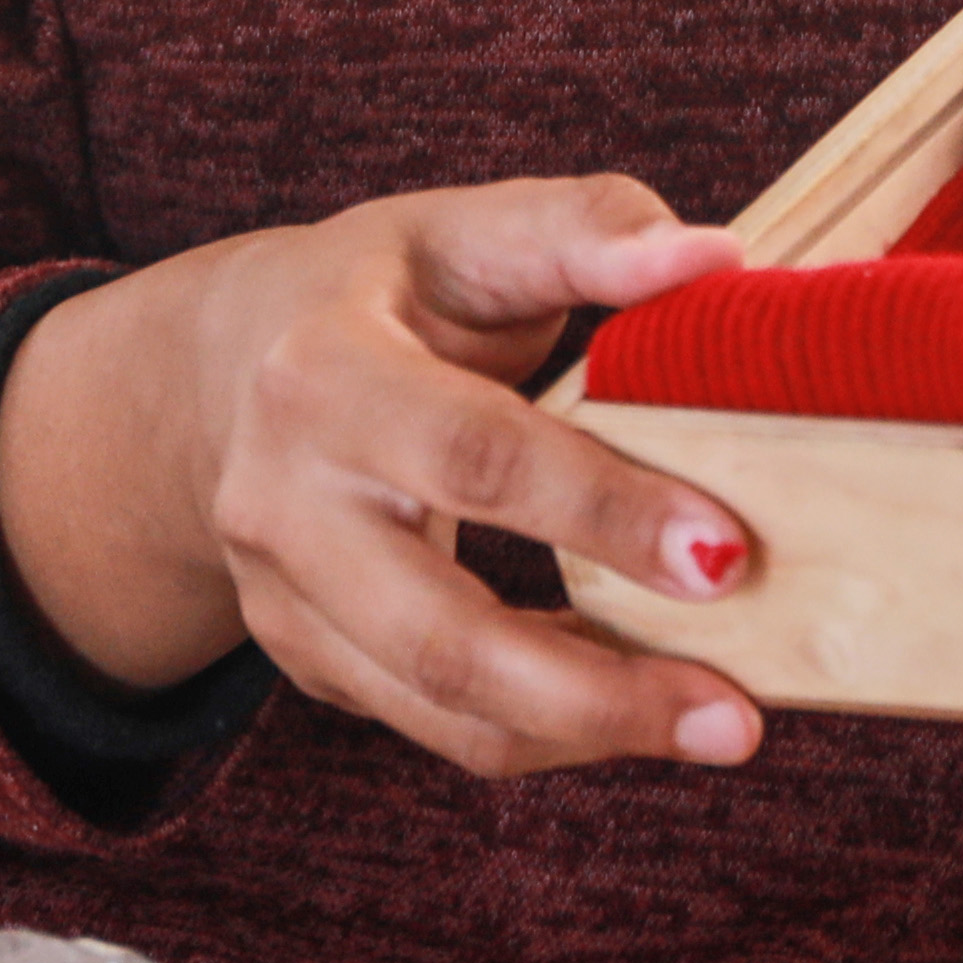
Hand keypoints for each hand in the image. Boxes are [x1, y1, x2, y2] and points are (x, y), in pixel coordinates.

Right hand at [0, 177, 765, 779]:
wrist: (226, 368)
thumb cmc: (381, 288)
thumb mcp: (466, 229)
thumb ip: (588, 230)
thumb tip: (717, 257)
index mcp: (320, 374)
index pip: (473, 457)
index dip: (601, 510)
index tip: (725, 553)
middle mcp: (282, 503)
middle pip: (439, 636)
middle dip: (594, 692)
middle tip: (735, 718)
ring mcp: (285, 599)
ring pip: (439, 708)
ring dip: (586, 733)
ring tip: (718, 727)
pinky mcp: (311, 660)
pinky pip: (437, 722)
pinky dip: (548, 728)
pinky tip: (640, 703)